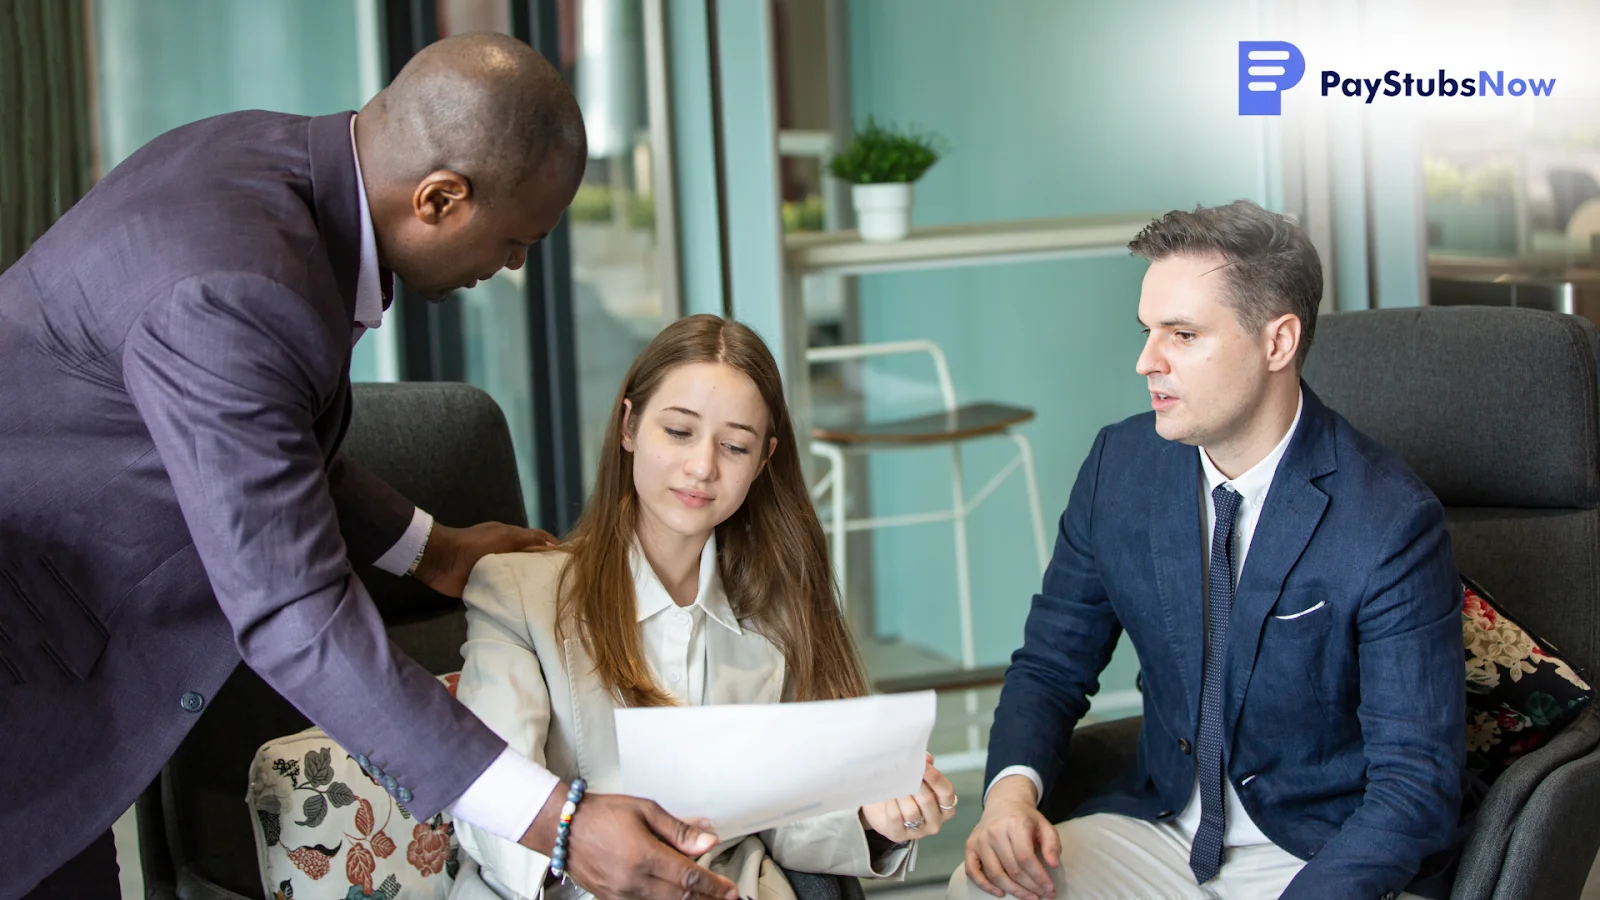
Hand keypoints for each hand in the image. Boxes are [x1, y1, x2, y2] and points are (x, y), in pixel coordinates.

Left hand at [413, 521, 556, 596]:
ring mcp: (495, 573)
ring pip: (518, 580)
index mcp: (510, 539)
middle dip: (544, 572)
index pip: (537, 543)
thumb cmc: (474, 544)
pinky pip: (503, 594)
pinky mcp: (485, 589)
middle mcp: (505, 555)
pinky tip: (526, 609)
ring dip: (528, 588)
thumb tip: (554, 546)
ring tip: (549, 600)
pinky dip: (512, 600)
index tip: (570, 563)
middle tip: (563, 587)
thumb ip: (528, 539)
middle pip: (529, 563)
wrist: (442, 560)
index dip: (553, 550)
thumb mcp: (504, 536)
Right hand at [520, 788, 738, 899]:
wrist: (563, 828)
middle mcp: (633, 881)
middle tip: (726, 897)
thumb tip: (707, 840)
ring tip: (708, 899)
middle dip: (708, 899)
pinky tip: (678, 899)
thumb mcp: (645, 811)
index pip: (689, 878)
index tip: (729, 889)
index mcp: (644, 857)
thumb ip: (679, 830)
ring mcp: (622, 895)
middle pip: (681, 899)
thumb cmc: (600, 815)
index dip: (714, 887)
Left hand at [860, 753, 957, 842]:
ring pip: (912, 811)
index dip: (935, 778)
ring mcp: (919, 831)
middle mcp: (935, 821)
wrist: (881, 808)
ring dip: (902, 793)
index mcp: (945, 806)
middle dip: (915, 784)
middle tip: (904, 771)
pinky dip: (891, 803)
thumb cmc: (905, 791)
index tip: (923, 765)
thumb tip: (925, 758)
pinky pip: (896, 818)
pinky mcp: (899, 835)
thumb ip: (925, 766)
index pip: (947, 792)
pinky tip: (888, 793)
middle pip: (928, 801)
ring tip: (894, 780)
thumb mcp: (917, 776)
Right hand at [964, 775, 1059, 899]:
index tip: (1050, 889)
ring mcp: (979, 840)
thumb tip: (1053, 864)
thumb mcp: (1045, 826)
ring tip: (1028, 897)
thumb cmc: (1026, 818)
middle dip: (1030, 887)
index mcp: (1014, 824)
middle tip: (1042, 895)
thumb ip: (1052, 844)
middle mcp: (994, 832)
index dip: (1038, 878)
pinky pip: (973, 871)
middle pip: (1012, 869)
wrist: (1004, 803)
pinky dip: (985, 885)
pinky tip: (1000, 893)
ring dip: (1013, 890)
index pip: (1026, 858)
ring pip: (995, 874)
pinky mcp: (970, 846)